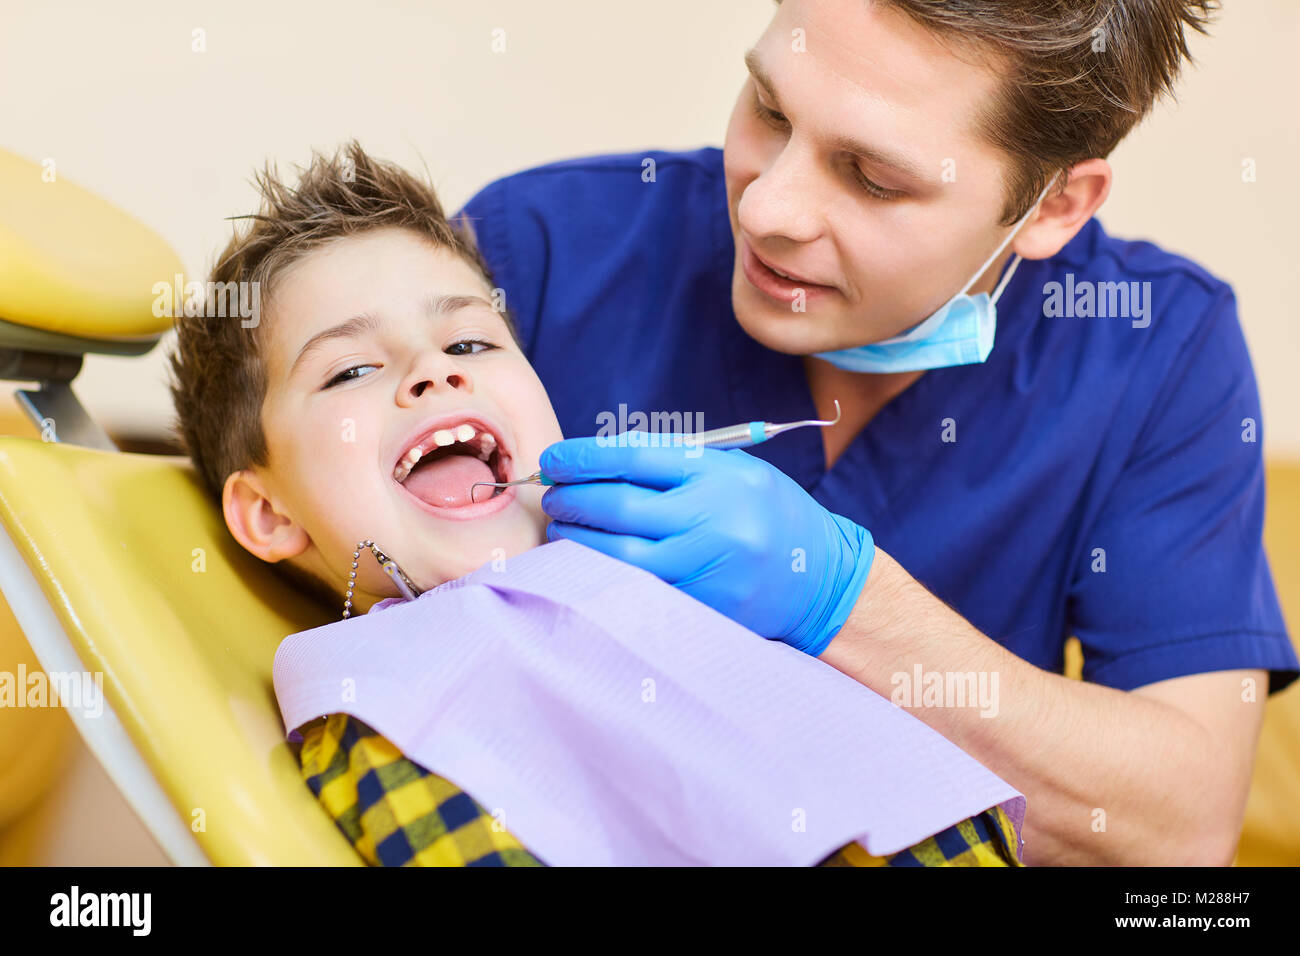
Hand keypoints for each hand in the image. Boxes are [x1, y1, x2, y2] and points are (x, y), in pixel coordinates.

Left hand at [539, 437, 873, 656]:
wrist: (818, 577)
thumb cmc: (767, 513)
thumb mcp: (732, 470)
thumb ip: (672, 460)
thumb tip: (598, 455)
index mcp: (721, 477)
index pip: (634, 458)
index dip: (584, 457)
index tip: (554, 458)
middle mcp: (714, 522)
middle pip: (619, 506)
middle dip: (573, 498)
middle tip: (552, 494)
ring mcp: (707, 569)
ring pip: (619, 554)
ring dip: (577, 539)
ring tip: (561, 528)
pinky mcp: (702, 607)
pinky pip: (636, 588)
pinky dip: (603, 573)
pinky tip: (587, 562)